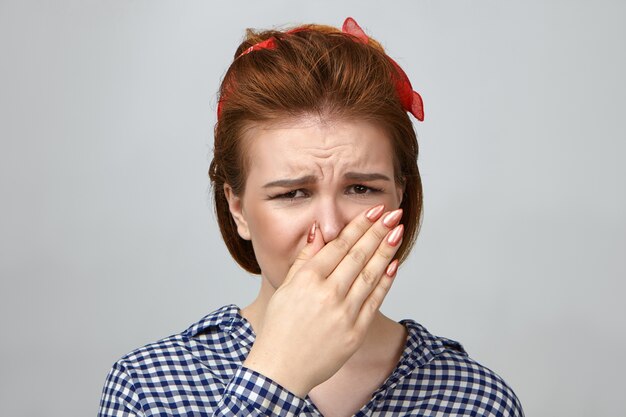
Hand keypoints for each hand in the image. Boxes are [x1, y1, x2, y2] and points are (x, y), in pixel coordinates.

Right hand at [242, 204, 403, 396]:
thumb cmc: (279, 328)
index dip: (359, 226)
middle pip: (358, 256)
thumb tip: (319, 230)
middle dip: (378, 231)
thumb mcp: (285, 287)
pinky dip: (386, 281)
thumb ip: (304, 258)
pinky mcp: (356, 332)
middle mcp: (327, 294)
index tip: (374, 211)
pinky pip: (375, 301)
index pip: (340, 245)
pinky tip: (394, 263)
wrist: (282, 370)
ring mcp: (344, 314)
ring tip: (398, 231)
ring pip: (370, 275)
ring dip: (386, 251)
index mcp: (307, 280)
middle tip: (393, 213)